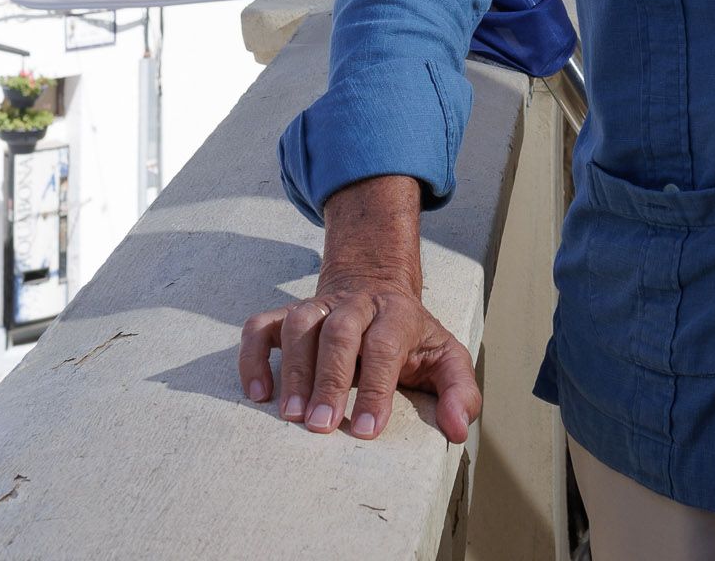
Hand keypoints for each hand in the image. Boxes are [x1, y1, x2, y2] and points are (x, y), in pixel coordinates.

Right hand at [236, 175, 481, 444]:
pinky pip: (260, 327)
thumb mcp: (446, 358)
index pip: (384, 346)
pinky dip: (253, 356)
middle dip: (329, 380)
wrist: (375, 285)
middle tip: (321, 427)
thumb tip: (458, 428)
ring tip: (290, 416)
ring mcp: (318, 306)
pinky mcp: (288, 314)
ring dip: (293, 370)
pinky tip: (257, 393)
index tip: (367, 430)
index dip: (375, 387)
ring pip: (300, 325)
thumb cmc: (410, 338)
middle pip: (339, 332)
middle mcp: (355, 305)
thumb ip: (460, 392)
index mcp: (397, 314)